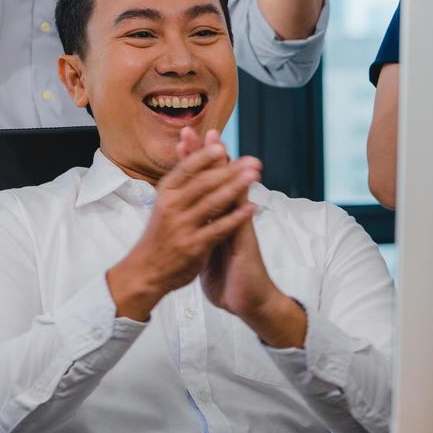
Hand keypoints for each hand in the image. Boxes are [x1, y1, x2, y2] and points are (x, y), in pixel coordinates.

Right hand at [106, 128, 260, 320]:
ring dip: (236, 187)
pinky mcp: (193, 246)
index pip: (187, 168)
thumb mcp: (165, 203)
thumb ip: (182, 183)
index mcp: (165, 192)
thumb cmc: (161, 234)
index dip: (205, 155)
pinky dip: (236, 217)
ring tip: (255, 176)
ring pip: (213, 202)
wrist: (146, 271)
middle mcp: (172, 206)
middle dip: (230, 169)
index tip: (222, 144)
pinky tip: (252, 208)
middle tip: (253, 160)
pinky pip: (219, 228)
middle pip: (204, 182)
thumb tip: (193, 152)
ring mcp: (182, 226)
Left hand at [198, 158, 306, 348]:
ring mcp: (239, 229)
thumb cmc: (228, 277)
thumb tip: (190, 218)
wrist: (249, 302)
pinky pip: (242, 222)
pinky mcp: (244, 245)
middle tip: (208, 130)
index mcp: (216, 218)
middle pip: (220, 180)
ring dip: (229, 170)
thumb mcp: (209, 249)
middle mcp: (229, 218)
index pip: (204, 183)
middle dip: (212, 156)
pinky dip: (241, 207)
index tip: (183, 139)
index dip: (194, 162)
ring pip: (234, 194)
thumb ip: (203, 230)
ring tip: (224, 148)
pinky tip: (243, 189)